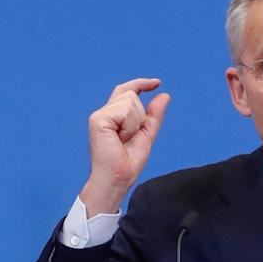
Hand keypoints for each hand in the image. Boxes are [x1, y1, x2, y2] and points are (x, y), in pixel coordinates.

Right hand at [81, 78, 170, 215]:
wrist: (118, 178)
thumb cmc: (128, 162)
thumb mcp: (147, 135)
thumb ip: (154, 115)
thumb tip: (164, 95)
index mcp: (113, 115)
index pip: (126, 90)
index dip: (141, 83)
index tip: (157, 82)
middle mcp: (104, 112)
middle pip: (132, 95)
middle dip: (140, 117)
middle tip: (129, 138)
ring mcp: (99, 115)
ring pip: (130, 101)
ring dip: (134, 123)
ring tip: (124, 139)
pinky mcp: (98, 120)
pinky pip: (125, 110)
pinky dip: (129, 126)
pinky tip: (120, 138)